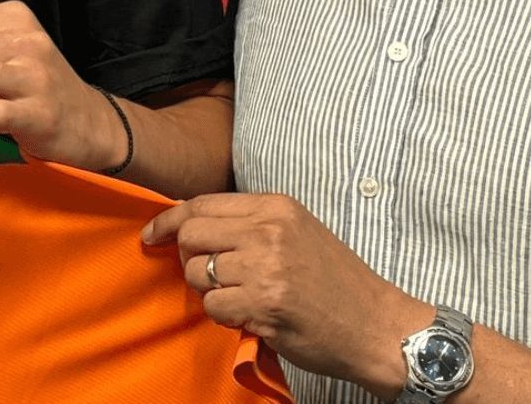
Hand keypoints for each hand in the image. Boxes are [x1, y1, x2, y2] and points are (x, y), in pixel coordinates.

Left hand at [141, 192, 427, 393]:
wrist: (378, 327)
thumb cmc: (337, 283)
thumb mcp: (298, 232)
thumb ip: (250, 224)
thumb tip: (192, 224)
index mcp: (276, 207)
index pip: (202, 203)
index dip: (169, 220)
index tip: (152, 234)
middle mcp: (269, 230)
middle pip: (192, 235)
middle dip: (189, 258)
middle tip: (210, 276)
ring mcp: (266, 267)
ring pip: (197, 274)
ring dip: (208, 292)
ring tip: (240, 297)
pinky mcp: (265, 304)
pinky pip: (214, 306)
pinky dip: (223, 316)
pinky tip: (250, 316)